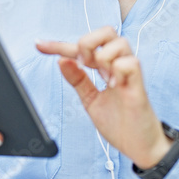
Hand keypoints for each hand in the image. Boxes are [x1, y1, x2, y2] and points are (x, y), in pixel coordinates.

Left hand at [36, 26, 172, 168]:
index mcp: (106, 68)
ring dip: (103, 58)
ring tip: (103, 79)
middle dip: (87, 43)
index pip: (82, 48)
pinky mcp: (139, 85)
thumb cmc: (120, 123)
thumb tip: (61, 61)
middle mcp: (118, 66)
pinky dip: (117, 70)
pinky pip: (130, 62)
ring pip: (119, 42)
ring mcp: (129, 74)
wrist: (139, 147)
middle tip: (83, 65)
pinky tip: (114, 86)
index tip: (39, 45)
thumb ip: (78, 80)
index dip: (59, 45)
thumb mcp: (90, 100)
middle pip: (106, 32)